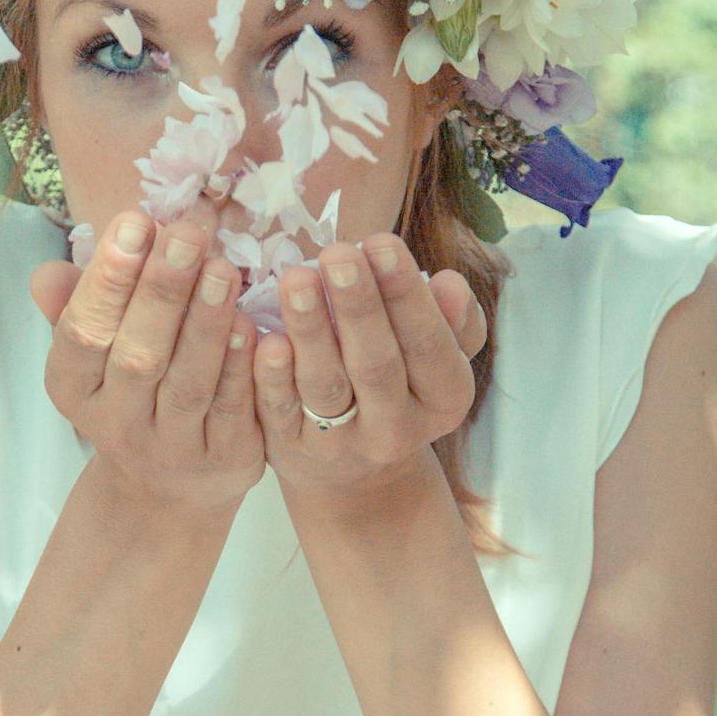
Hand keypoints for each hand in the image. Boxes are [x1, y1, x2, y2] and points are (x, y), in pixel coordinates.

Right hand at [29, 210, 264, 511]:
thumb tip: (46, 272)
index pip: (83, 333)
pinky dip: (240, 367)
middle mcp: (117, 424)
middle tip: (186, 233)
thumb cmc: (129, 389)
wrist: (166, 488)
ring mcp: (172, 448)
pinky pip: (232, 410)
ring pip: (188, 383)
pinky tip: (251, 325)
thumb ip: (76, 306)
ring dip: (205, 324)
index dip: (107, 280)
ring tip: (223, 268)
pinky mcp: (225, 460)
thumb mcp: (92, 355)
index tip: (134, 222)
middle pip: (137, 357)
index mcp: (74, 389)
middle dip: (161, 291)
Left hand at [252, 234, 487, 501]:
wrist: (356, 473)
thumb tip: (449, 284)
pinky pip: (278, 411)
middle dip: (358, 307)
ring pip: (324, 385)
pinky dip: (270, 376)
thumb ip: (453, 320)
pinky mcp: (291, 449)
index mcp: (444, 398)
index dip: (406, 295)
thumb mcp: (439, 358)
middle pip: (377, 365)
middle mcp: (396, 428)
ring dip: (310, 330)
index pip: (429, 345)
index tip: (381, 242)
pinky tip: (263, 337)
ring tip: (296, 277)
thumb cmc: (401, 384)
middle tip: (338, 253)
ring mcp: (342, 444)